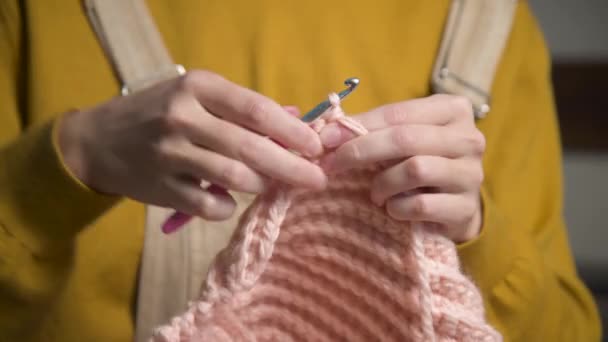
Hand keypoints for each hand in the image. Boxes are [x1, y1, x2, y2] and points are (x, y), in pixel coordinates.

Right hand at [58, 70, 325, 220]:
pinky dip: (227, 207)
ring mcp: (171, 154)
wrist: (97, 141)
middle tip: (316, 180)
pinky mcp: (161, 187)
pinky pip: (211, 206)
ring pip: (235, 178)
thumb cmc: (157, 113)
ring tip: (268, 186)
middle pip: (252, 148)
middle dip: (292, 168)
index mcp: (199, 87)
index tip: (316, 148)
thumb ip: (242, 108)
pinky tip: (227, 201)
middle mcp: (184, 117)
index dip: (292, 131)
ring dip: (261, 186)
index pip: (257, 110)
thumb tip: (296, 118)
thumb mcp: (197, 96)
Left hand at [319, 95, 484, 242]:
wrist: (454, 205)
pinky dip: (397, 208)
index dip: (358, 125)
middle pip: (406, 139)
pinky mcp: (466, 208)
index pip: (398, 113)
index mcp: (453, 109)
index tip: (325, 138)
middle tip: (334, 165)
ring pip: (415, 170)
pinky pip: (421, 205)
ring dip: (382, 183)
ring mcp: (471, 174)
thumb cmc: (419, 162)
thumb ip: (370, 129)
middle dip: (362, 151)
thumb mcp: (401, 137)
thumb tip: (325, 131)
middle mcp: (469, 138)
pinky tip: (393, 208)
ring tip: (374, 193)